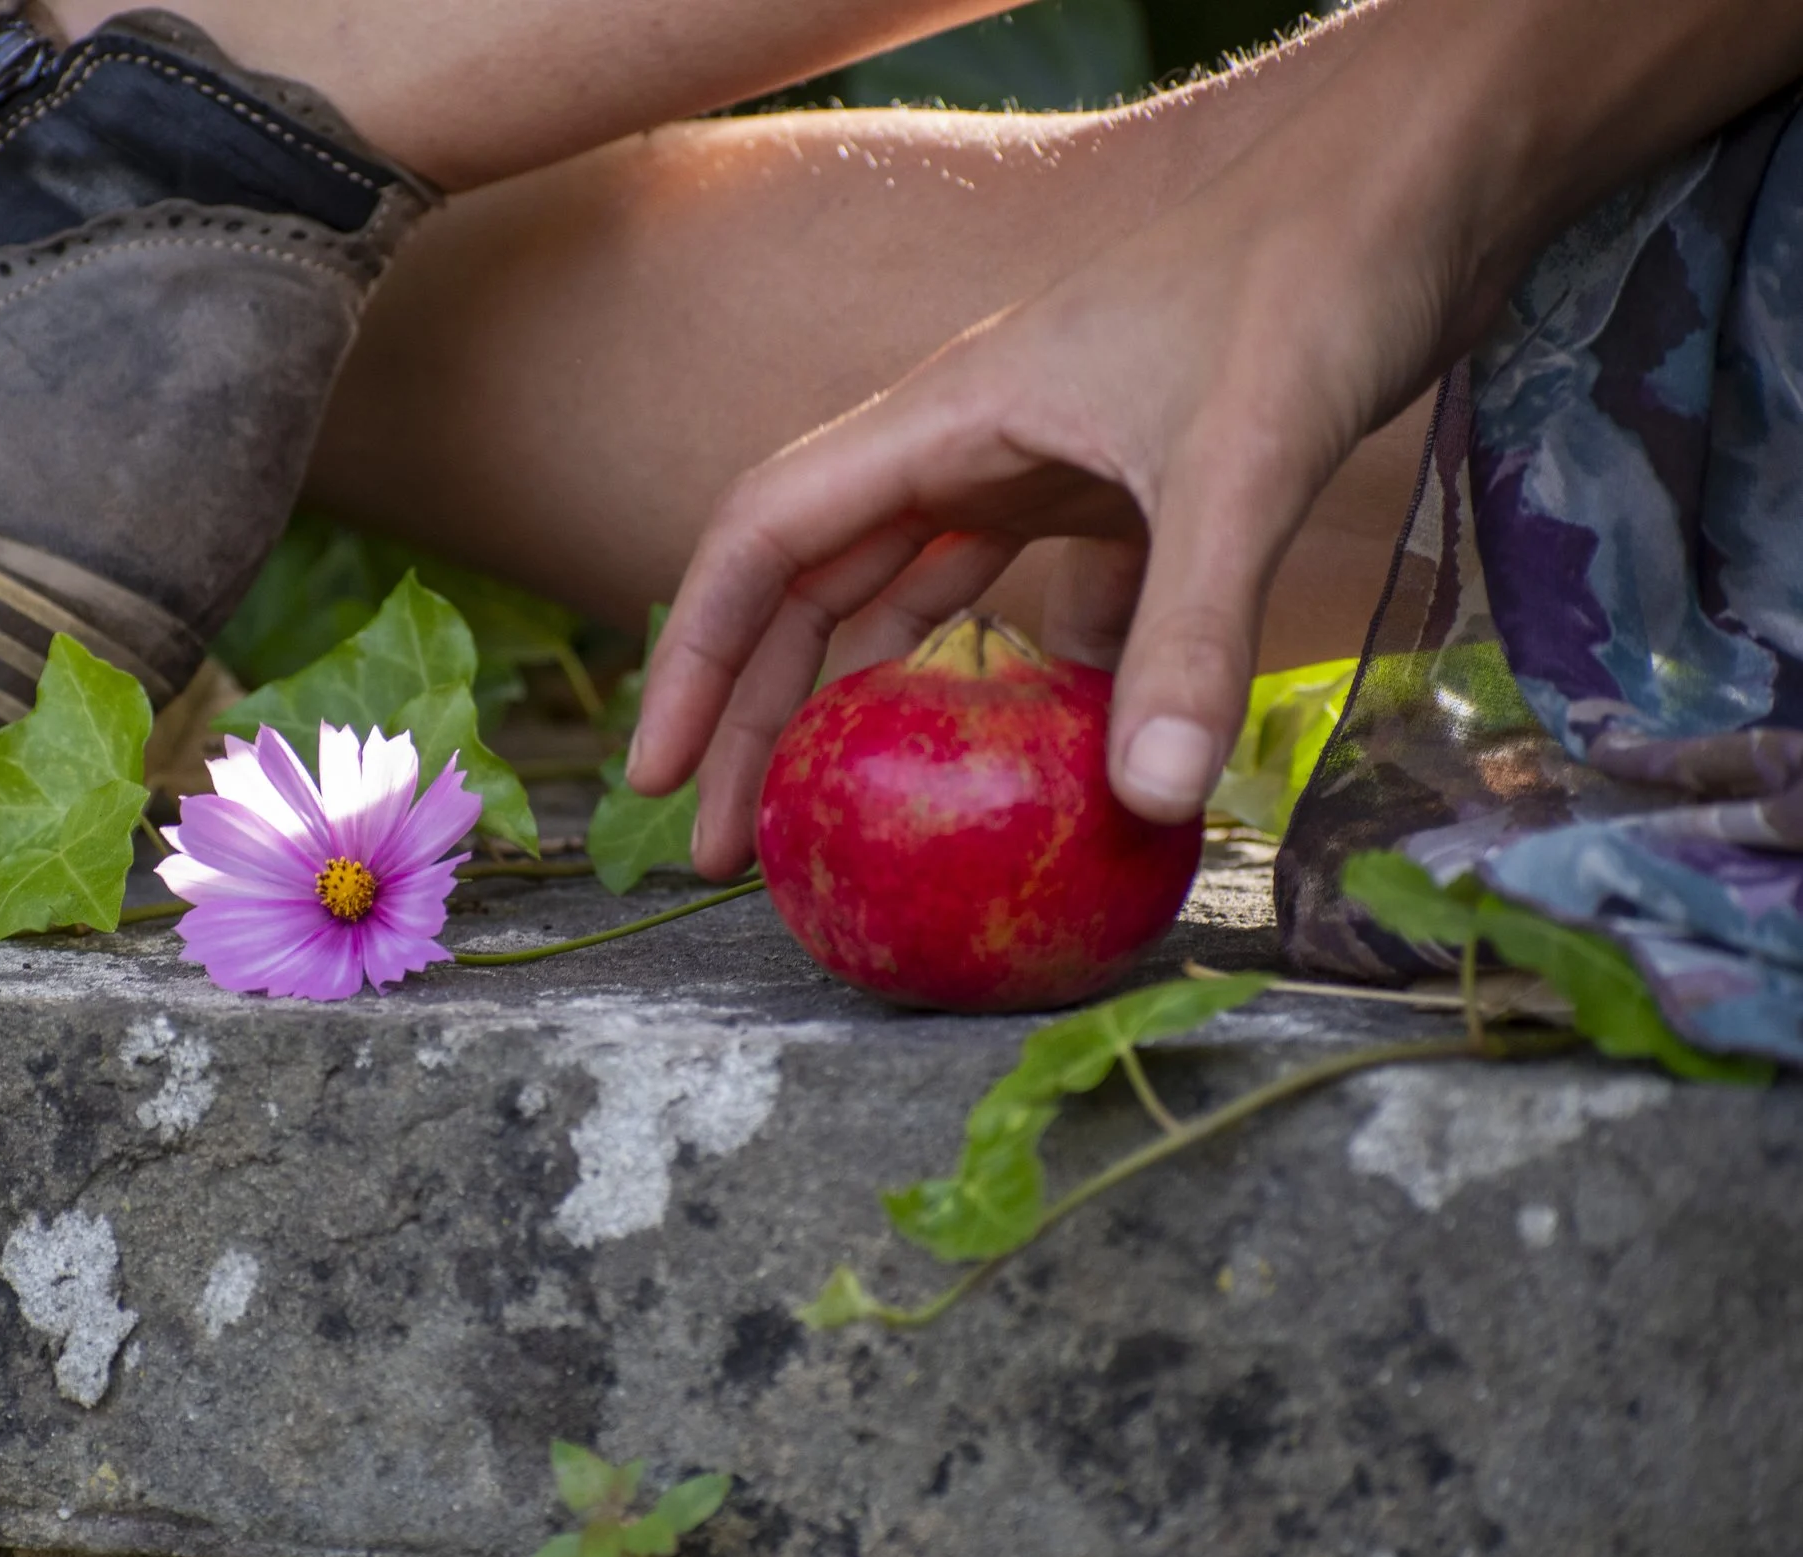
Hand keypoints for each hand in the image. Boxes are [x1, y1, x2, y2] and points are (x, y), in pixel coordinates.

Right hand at [625, 0, 1802, 880]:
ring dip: (859, 707)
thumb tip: (1146, 802)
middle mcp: (968, 443)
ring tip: (830, 821)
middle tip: (728, 848)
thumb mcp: (1243, 460)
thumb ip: (1189, 631)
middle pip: (814, 590)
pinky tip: (1041, 758)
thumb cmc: (1313, 277)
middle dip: (755, 717)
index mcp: (945, 419)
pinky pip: (1030, 603)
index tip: (658, 772)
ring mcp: (1041, 467)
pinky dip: (1016, 682)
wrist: (1424, 181)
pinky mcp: (1119, 490)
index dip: (694, 656)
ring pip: (906, 601)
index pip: (762, 538)